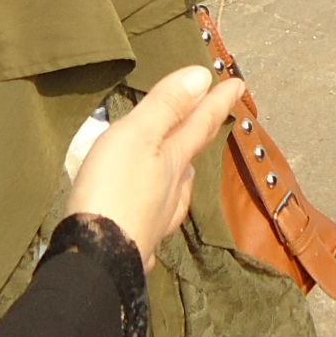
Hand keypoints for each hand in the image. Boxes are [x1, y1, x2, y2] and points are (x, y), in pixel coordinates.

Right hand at [66, 64, 242, 269]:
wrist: (96, 259)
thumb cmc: (115, 190)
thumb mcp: (138, 136)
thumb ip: (168, 107)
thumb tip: (203, 76)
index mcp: (175, 160)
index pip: (202, 124)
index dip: (218, 102)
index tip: (239, 84)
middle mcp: (173, 190)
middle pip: (191, 156)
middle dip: (201, 134)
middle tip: (211, 120)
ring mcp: (157, 219)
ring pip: (178, 189)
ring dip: (183, 172)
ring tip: (186, 165)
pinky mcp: (138, 241)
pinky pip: (158, 216)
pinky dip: (162, 205)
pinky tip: (156, 211)